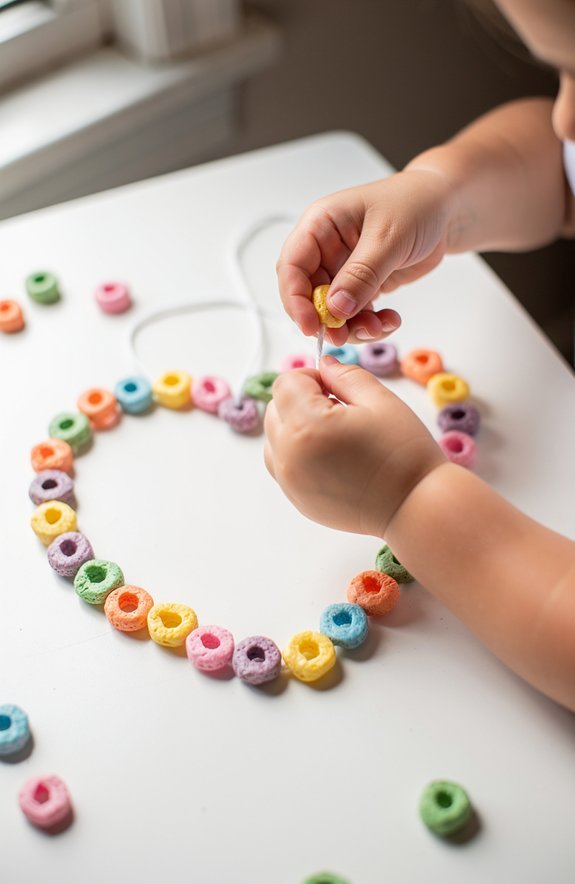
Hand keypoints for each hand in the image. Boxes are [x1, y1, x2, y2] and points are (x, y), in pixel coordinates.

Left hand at [264, 357, 445, 536]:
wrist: (415, 506)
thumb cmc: (404, 453)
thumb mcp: (380, 400)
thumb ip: (345, 376)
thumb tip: (324, 365)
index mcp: (307, 425)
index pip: (286, 383)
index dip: (311, 377)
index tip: (335, 388)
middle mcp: (290, 455)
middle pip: (275, 408)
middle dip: (301, 400)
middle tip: (339, 410)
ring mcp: (290, 481)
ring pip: (274, 437)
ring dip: (295, 427)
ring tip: (333, 435)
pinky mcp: (296, 499)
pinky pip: (282, 465)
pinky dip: (297, 453)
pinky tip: (330, 457)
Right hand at [276, 168, 452, 344]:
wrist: (446, 209)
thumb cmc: (416, 205)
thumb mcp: (388, 237)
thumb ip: (361, 274)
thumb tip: (336, 308)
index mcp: (321, 225)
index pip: (291, 266)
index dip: (295, 299)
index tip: (310, 326)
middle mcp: (326, 248)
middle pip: (307, 294)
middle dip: (324, 319)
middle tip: (343, 337)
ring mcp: (343, 268)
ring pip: (331, 310)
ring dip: (350, 326)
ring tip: (377, 327)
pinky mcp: (361, 284)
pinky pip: (355, 313)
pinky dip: (369, 324)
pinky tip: (389, 320)